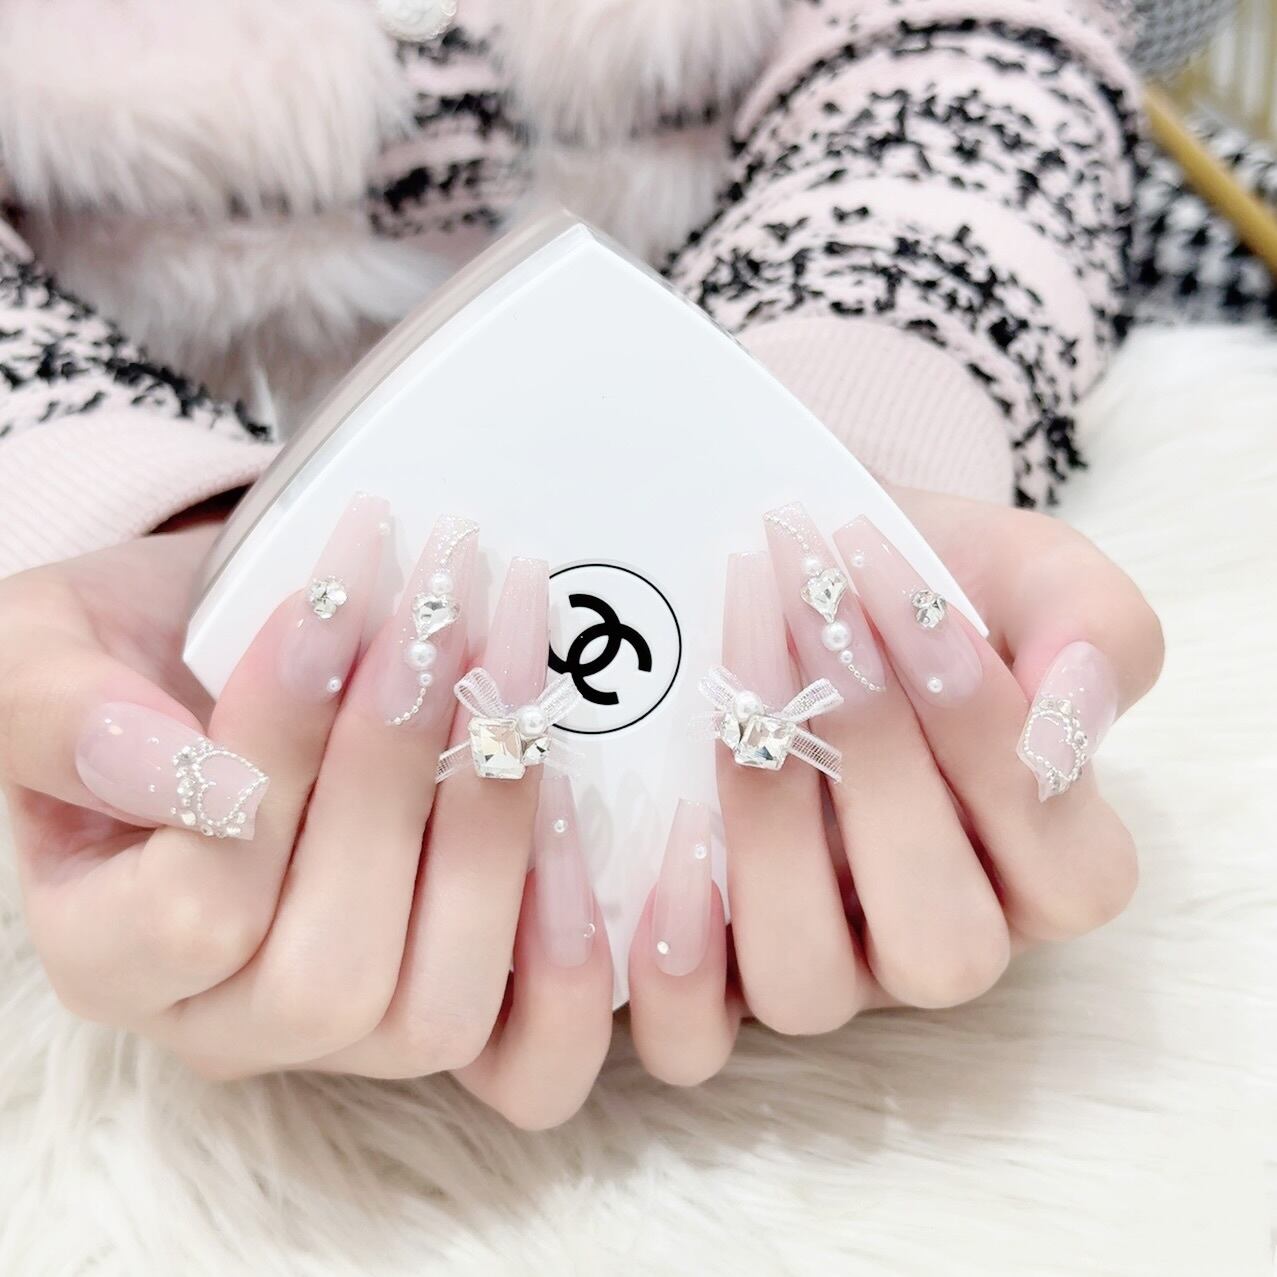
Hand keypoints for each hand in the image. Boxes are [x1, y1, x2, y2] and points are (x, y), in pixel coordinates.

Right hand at [0, 500, 613, 1129]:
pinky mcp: (464, 1010)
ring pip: (439, 1012)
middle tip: (437, 610)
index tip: (324, 606)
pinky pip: (536, 1051)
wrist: (238, 651)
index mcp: (113, 951)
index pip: (195, 913)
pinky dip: (571, 936)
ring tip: (509, 657)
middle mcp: (234, 1020)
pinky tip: (567, 782)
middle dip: (399, 773)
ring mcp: (357, 1033)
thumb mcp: (45, 649)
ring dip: (493, 824)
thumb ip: (55, 712)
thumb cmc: (142, 654)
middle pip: (330, 972)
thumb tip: (170, 768)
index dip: (274, 759)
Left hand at [624, 487, 1163, 1084]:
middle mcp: (932, 937)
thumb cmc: (915, 583)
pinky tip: (668, 826)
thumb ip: (1094, 629)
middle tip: (817, 615)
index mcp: (1042, 870)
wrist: (788, 568)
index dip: (995, 745)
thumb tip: (1074, 707)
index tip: (916, 602)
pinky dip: (673, 963)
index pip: (1067, 873)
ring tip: (731, 692)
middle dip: (877, 769)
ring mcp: (819, 963)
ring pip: (806, 987)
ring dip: (768, 833)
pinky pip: (691, 1037)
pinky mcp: (709, 972)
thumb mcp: (1027, 575)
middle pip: (938, 944)